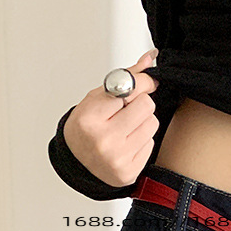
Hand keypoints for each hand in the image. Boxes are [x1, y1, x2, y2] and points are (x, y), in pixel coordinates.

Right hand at [63, 49, 160, 187]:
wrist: (78, 161)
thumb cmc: (86, 126)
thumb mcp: (97, 97)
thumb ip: (125, 77)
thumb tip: (150, 58)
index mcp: (90, 117)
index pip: (131, 90)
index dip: (140, 84)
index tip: (143, 83)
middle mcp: (104, 140)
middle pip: (146, 107)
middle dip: (141, 104)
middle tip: (128, 110)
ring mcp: (117, 158)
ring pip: (152, 125)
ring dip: (144, 122)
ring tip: (127, 127)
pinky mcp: (129, 172)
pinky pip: (151, 144)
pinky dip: (142, 140)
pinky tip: (128, 142)